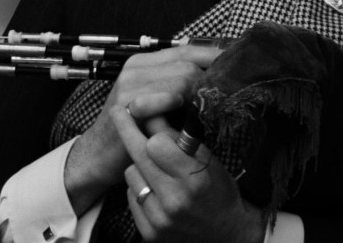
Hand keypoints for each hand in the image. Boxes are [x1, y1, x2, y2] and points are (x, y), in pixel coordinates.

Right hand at [64, 44, 220, 214]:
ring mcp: (131, 84)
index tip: (238, 61)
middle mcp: (136, 67)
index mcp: (143, 62)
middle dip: (212, 76)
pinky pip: (170, 99)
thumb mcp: (157, 101)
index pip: (186, 49)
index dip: (214, 54)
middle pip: (188, 63)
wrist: (99, 156)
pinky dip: (188, 109)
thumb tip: (220, 77)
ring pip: (183, 79)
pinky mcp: (130, 106)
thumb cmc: (135, 130)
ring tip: (219, 105)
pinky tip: (200, 120)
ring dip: (203, 93)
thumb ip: (179, 86)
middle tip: (234, 89)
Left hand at [118, 107, 265, 242]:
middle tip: (118, 110)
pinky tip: (154, 188)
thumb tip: (152, 114)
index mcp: (193, 179)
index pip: (156, 144)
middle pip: (138, 156)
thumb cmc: (218, 189)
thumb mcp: (206, 158)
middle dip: (127, 130)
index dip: (152, 129)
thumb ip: (178, 139)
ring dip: (139, 165)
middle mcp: (174, 201)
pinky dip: (139, 188)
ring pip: (130, 174)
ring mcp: (160, 220)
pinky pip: (131, 197)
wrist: (225, 232)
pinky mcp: (149, 234)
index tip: (145, 115)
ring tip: (156, 167)